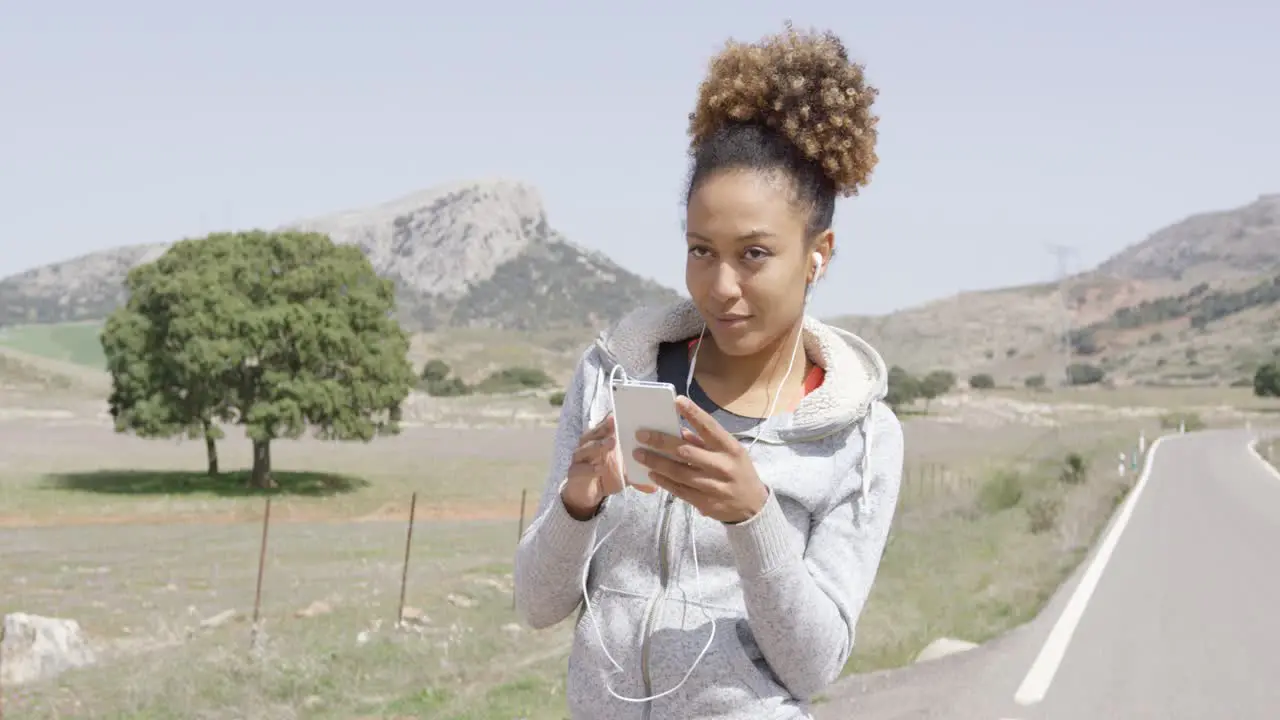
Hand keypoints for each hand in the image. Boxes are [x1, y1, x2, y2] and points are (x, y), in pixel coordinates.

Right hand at [561, 415, 653, 519]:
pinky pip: (581, 468)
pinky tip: (600, 469)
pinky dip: (590, 468)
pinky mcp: (574, 472)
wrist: (585, 492)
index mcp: (603, 439)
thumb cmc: (606, 475)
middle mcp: (590, 444)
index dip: (613, 418)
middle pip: (596, 432)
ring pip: (586, 447)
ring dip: (599, 444)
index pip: (607, 425)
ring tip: (612, 443)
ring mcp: (580, 458)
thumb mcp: (625, 476)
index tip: (624, 413)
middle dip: (606, 427)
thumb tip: (655, 488)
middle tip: (617, 423)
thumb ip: (638, 477)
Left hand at [631, 396, 768, 523]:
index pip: (709, 427)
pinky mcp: (705, 503)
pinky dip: (664, 481)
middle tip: (641, 435)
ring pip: (679, 472)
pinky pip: (680, 490)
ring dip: (656, 462)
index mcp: (730, 448)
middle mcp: (722, 465)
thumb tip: (678, 430)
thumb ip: (705, 441)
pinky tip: (652, 474)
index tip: (677, 401)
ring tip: (639, 454)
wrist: (753, 506)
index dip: (693, 413)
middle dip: (661, 442)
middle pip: (686, 451)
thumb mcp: (729, 452)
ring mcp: (714, 486)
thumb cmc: (738, 471)